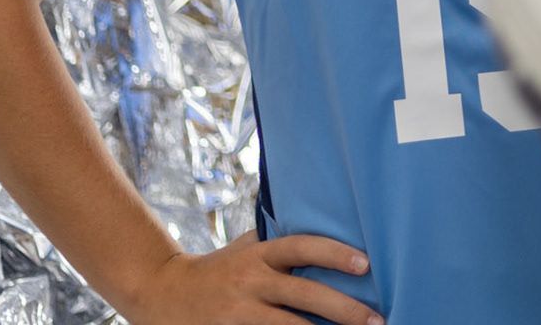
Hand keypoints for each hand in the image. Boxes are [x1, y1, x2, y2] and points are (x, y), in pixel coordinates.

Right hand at [123, 229, 383, 324]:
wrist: (163, 294)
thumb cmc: (217, 269)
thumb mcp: (245, 248)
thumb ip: (278, 242)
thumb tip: (328, 225)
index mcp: (258, 254)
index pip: (302, 246)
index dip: (334, 253)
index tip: (365, 264)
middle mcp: (250, 281)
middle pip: (303, 293)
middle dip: (344, 309)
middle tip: (377, 320)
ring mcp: (239, 312)